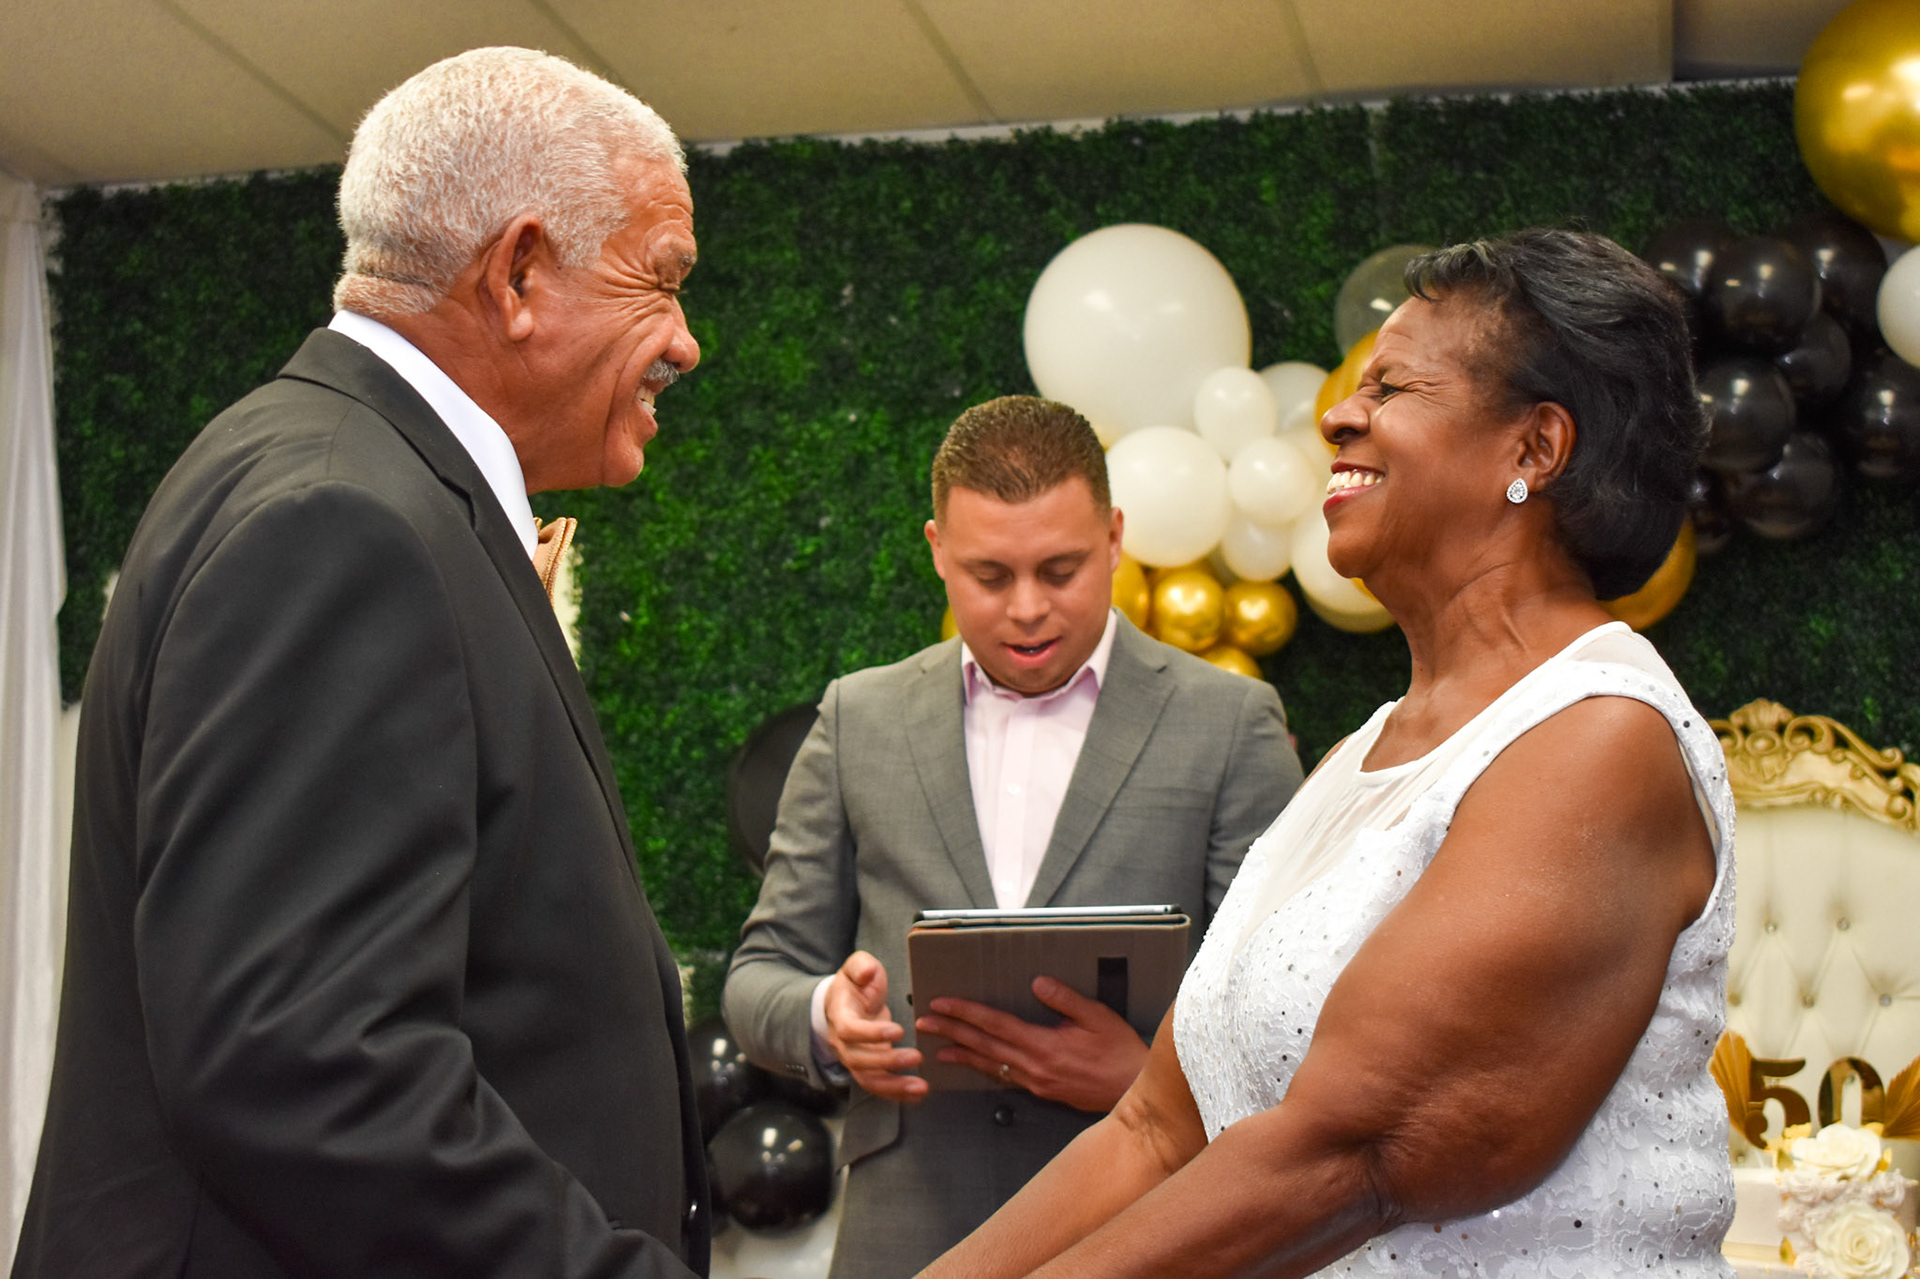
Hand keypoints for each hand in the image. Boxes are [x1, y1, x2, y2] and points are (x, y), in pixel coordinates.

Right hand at [822, 951, 925, 1102]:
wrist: (845, 1004)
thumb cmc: (855, 985)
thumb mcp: (857, 967)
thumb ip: (861, 966)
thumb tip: (867, 973)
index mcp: (840, 1016)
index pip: (850, 1030)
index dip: (871, 1034)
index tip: (898, 1031)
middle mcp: (842, 1043)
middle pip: (859, 1060)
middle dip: (888, 1061)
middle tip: (917, 1057)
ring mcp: (854, 1059)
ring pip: (869, 1080)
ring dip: (895, 1086)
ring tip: (921, 1087)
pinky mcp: (867, 1069)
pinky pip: (879, 1086)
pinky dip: (898, 1093)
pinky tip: (919, 1094)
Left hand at [915, 976, 1148, 1112]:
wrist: (1134, 1090)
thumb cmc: (1119, 1052)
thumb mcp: (1097, 1017)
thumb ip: (1065, 999)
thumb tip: (1037, 983)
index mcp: (1043, 1046)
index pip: (995, 1025)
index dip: (965, 1013)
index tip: (942, 1004)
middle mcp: (1033, 1067)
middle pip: (983, 1046)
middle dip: (951, 1032)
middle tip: (924, 1022)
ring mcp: (1036, 1082)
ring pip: (990, 1065)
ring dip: (962, 1054)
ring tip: (938, 1048)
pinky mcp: (1042, 1091)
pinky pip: (1005, 1077)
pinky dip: (985, 1068)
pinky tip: (975, 1064)